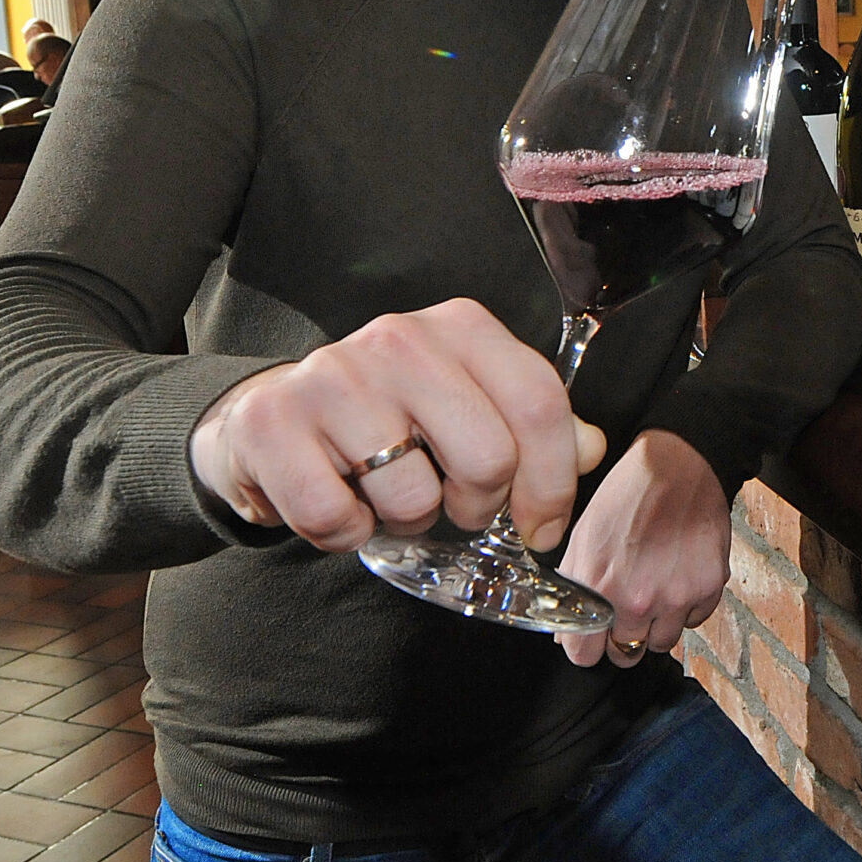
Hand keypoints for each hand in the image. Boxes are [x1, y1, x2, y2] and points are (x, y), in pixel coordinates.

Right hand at [189, 300, 606, 554]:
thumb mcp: (469, 404)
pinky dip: (344, 534)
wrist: (272, 417)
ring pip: (413, 497)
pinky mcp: (274, 424)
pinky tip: (339, 501)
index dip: (552, 483)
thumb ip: (533, 424)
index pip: (540, 405)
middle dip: (477, 506)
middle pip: (488, 457)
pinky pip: (337, 519)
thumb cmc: (389, 415)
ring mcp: (333, 376)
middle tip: (451, 504)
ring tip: (384, 492)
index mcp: (460, 327)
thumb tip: (588, 448)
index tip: (542, 527)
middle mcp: (399, 338)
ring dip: (405, 521)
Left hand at [554, 431, 729, 669]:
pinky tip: (678, 576)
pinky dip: (686, 607)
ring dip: (657, 624)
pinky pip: (694, 621)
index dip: (586, 647)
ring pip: (662, 643)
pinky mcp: (708, 589)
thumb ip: (573, 587)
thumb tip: (566, 629)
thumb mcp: (583, 536)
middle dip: (622, 638)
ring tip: (655, 588)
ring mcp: (677, 597)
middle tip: (626, 611)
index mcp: (599, 587)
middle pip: (626, 655)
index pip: (584, 656)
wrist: (679, 465)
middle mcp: (638, 600)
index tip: (592, 638)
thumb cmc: (628, 495)